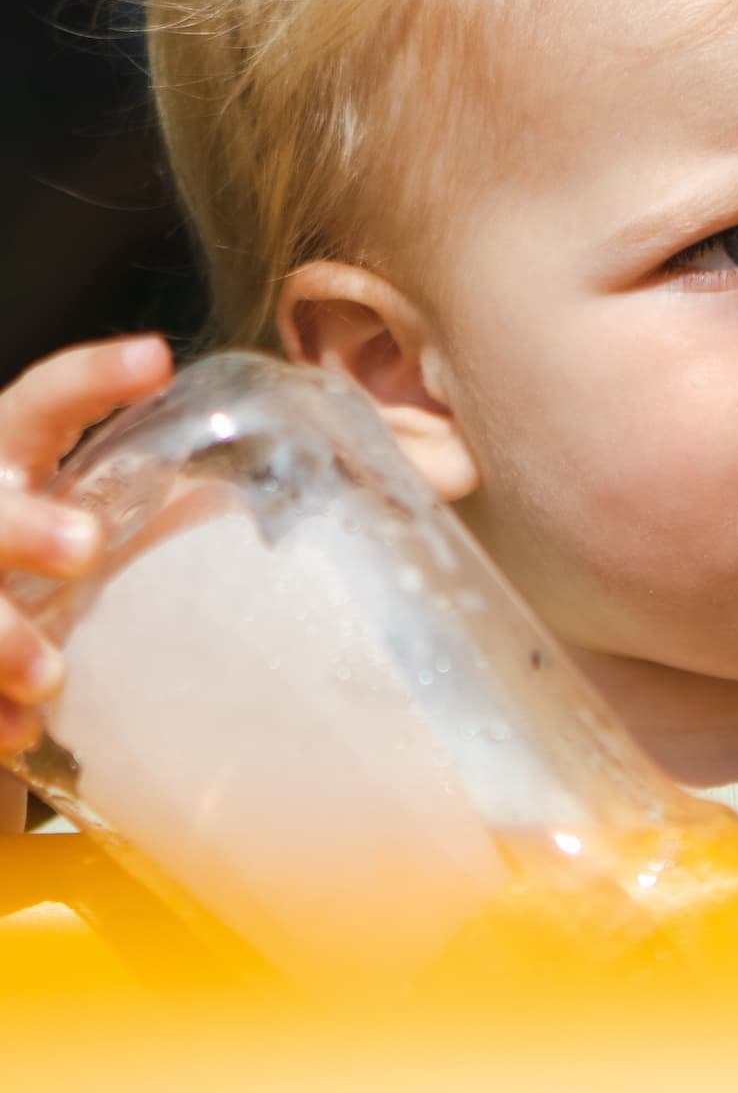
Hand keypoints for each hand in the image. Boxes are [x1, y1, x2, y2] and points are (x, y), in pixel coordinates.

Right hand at [0, 336, 172, 828]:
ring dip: (1, 635)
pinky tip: (24, 732)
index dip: (91, 377)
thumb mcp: (100, 507)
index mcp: (16, 459)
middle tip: (85, 544)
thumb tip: (348, 481)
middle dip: (24, 525)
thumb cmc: (67, 555)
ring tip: (49, 672)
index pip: (43, 401)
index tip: (157, 360)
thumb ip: (168, 496)